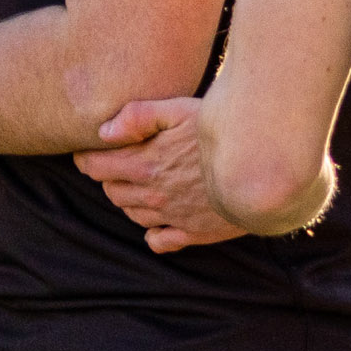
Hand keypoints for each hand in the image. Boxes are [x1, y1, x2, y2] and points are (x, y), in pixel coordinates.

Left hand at [73, 98, 247, 253]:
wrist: (263, 170)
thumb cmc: (220, 134)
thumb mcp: (178, 109)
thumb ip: (137, 117)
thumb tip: (103, 133)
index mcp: (143, 165)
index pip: (94, 167)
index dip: (87, 157)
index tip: (91, 150)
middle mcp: (153, 195)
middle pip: (111, 191)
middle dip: (109, 176)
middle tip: (121, 161)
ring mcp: (172, 217)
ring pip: (131, 214)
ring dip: (129, 199)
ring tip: (142, 182)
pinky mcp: (193, 233)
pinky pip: (158, 240)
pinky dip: (152, 231)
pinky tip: (159, 217)